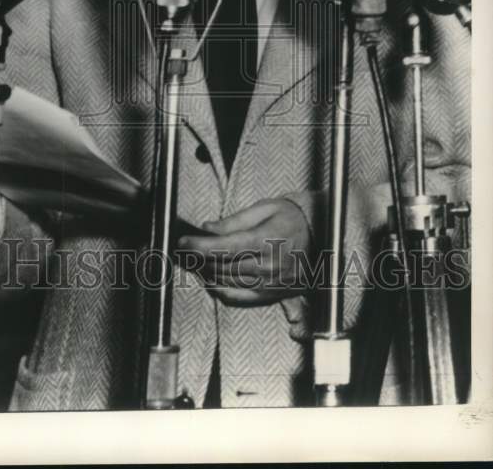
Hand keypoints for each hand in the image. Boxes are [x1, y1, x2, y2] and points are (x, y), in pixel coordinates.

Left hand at [177, 197, 312, 304]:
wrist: (324, 237)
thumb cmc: (292, 218)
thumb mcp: (265, 208)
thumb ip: (234, 220)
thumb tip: (207, 228)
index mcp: (266, 241)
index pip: (224, 247)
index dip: (199, 245)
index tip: (182, 241)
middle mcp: (268, 266)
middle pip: (222, 265)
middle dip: (198, 258)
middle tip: (183, 250)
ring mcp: (270, 283)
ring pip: (227, 282)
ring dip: (206, 272)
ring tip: (193, 261)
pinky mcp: (272, 294)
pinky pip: (240, 298)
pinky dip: (221, 290)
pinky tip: (211, 280)